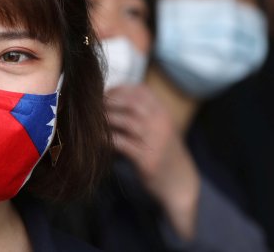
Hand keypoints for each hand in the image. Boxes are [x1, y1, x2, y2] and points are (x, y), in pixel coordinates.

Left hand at [106, 84, 199, 239]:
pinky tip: (97, 139)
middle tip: (94, 106)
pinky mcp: (146, 160)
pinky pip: (122, 144)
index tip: (105, 94)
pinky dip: (107, 139)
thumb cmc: (164, 152)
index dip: (120, 89)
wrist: (180, 182)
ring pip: (127, 121)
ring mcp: (155, 141)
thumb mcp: (160, 127)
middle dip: (110, 102)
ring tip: (93, 121)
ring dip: (107, 119)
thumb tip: (114, 100)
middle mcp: (161, 124)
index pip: (141, 91)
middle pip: (132, 103)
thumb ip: (144, 113)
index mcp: (163, 113)